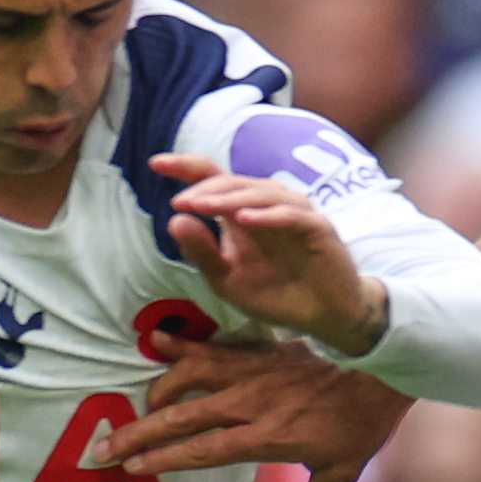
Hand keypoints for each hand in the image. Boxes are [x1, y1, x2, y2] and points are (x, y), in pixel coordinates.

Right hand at [106, 334, 411, 481]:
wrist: (382, 367)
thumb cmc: (361, 426)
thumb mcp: (339, 475)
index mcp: (268, 437)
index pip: (204, 451)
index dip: (166, 460)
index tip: (132, 468)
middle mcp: (252, 403)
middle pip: (183, 418)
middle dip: (139, 434)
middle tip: (103, 447)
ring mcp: (253, 373)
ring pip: (190, 378)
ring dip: (156, 391)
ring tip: (131, 407)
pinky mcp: (258, 351)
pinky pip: (212, 347)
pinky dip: (181, 346)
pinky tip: (154, 341)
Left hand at [149, 154, 388, 353]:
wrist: (324, 317)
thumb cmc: (277, 294)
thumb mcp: (227, 279)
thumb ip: (202, 252)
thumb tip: (174, 219)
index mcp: (242, 214)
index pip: (213, 178)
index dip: (186, 167)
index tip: (156, 164)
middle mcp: (267, 207)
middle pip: (234, 182)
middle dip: (205, 190)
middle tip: (181, 201)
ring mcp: (295, 214)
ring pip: (261, 193)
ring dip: (230, 198)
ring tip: (203, 206)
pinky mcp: (318, 229)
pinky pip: (291, 215)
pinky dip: (268, 216)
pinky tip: (244, 220)